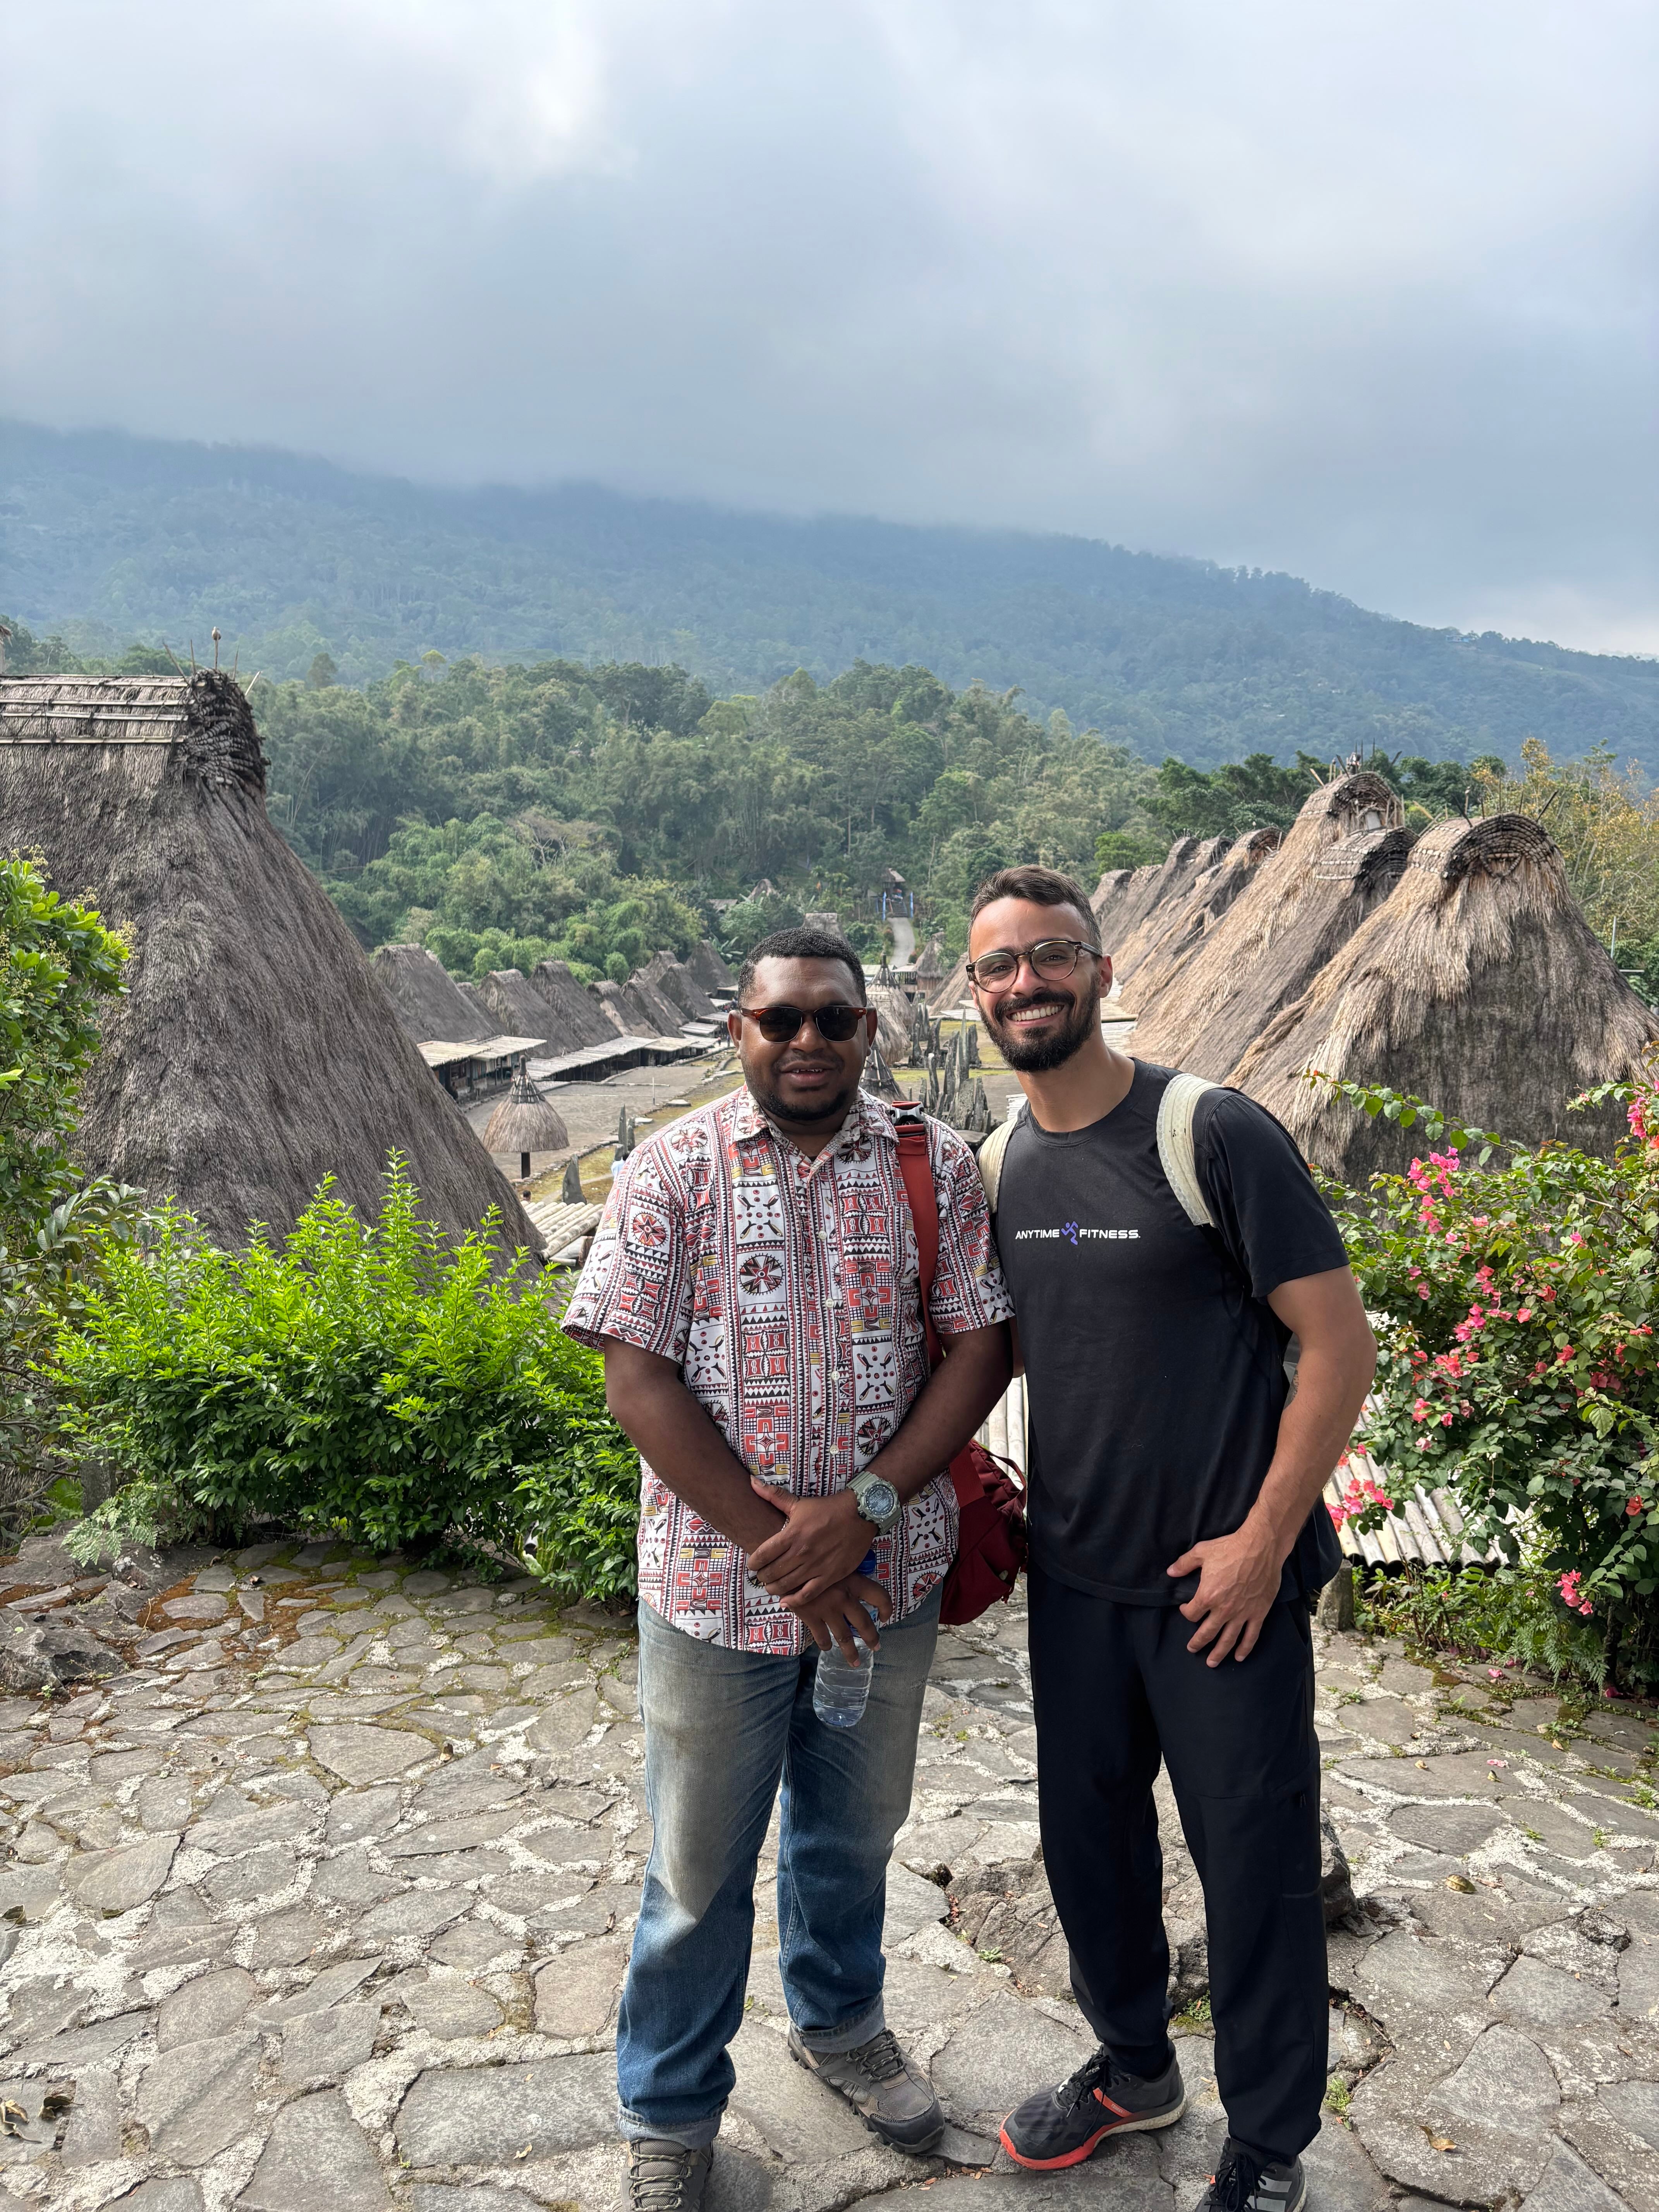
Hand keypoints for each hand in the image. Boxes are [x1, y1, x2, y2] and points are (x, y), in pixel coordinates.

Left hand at [747, 1482, 870, 1601]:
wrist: (860, 1514)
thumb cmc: (828, 1508)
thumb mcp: (799, 1502)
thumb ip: (773, 1495)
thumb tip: (752, 1482)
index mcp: (792, 1534)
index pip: (763, 1554)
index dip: (753, 1563)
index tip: (752, 1565)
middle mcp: (801, 1552)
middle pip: (772, 1572)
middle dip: (763, 1577)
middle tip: (762, 1576)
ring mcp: (816, 1566)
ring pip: (786, 1585)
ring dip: (774, 1588)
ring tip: (772, 1586)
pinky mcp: (830, 1576)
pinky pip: (808, 1594)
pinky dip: (794, 1601)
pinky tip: (786, 1601)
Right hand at [794, 1572, 893, 1662]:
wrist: (786, 1564)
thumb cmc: (814, 1560)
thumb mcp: (835, 1563)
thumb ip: (848, 1574)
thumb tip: (859, 1584)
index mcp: (854, 1580)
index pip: (879, 1595)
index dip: (887, 1608)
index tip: (885, 1617)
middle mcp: (844, 1597)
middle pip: (864, 1623)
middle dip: (872, 1638)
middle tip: (876, 1647)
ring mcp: (827, 1609)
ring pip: (844, 1637)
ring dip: (851, 1652)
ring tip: (855, 1662)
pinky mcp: (811, 1616)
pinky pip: (822, 1637)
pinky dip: (825, 1644)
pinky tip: (827, 1647)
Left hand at [1167, 1526, 1281, 1665]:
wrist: (1260, 1548)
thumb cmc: (1230, 1548)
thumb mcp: (1201, 1552)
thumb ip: (1184, 1564)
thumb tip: (1170, 1572)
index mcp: (1207, 1595)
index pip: (1191, 1614)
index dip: (1185, 1613)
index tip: (1185, 1610)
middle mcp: (1223, 1609)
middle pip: (1207, 1632)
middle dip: (1198, 1643)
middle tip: (1193, 1649)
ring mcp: (1242, 1614)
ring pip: (1228, 1640)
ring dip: (1219, 1653)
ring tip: (1212, 1663)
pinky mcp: (1258, 1613)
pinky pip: (1251, 1636)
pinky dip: (1245, 1648)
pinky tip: (1240, 1657)